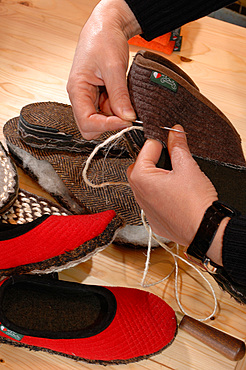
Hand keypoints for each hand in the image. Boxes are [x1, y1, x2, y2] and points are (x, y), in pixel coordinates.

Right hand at [67, 0, 141, 139]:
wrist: (106, 26)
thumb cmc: (103, 40)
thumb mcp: (114, 67)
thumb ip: (119, 95)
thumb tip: (127, 117)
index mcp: (77, 90)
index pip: (87, 122)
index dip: (107, 125)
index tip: (125, 121)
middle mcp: (80, 97)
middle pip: (91, 126)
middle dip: (109, 123)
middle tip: (126, 112)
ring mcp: (89, 97)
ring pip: (101, 120)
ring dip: (115, 114)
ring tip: (124, 96)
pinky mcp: (98, 96)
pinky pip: (108, 110)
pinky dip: (118, 107)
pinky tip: (123, 95)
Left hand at [127, 125, 217, 246]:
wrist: (205, 230)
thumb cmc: (194, 201)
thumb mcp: (187, 166)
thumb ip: (178, 146)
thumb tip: (175, 131)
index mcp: (141, 178)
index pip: (146, 149)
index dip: (160, 144)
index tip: (171, 144)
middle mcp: (138, 195)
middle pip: (139, 168)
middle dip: (152, 160)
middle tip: (170, 160)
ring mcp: (145, 210)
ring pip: (145, 186)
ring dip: (155, 179)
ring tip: (174, 179)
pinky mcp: (154, 221)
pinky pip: (152, 203)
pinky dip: (160, 197)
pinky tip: (175, 197)